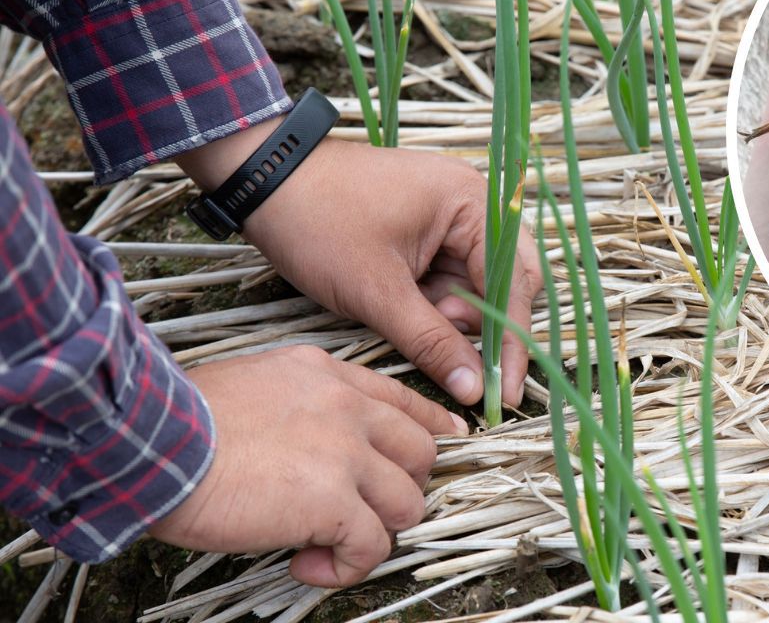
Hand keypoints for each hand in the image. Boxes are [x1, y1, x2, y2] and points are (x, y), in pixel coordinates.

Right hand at [149, 346, 465, 586]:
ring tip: (326, 543)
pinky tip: (306, 565)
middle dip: (401, 487)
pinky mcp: (335, 501)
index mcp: (329, 375)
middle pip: (421, 452)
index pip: (405, 401)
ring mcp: (347, 453)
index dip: (430, 430)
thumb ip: (300, 402)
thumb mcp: (257, 382)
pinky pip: (371, 546)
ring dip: (374, 531)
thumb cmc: (184, 419)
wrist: (154, 440)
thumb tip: (311, 443)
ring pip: (407, 503)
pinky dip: (345, 567)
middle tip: (363, 510)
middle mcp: (348, 408)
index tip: (441, 448)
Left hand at [176, 133, 541, 411]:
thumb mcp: (377, 292)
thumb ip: (432, 342)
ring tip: (412, 321)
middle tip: (460, 365)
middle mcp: (474, 203)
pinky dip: (436, 303)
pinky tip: (409, 312)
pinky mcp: (428, 229)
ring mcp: (452, 215)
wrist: (262, 180)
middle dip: (482, 327)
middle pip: (506, 282)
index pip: (515, 282)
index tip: (506, 391)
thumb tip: (474, 390)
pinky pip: (451, 276)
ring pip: (477, 284)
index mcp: (472, 203)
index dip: (511, 340)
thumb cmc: (319, 224)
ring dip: (454, 316)